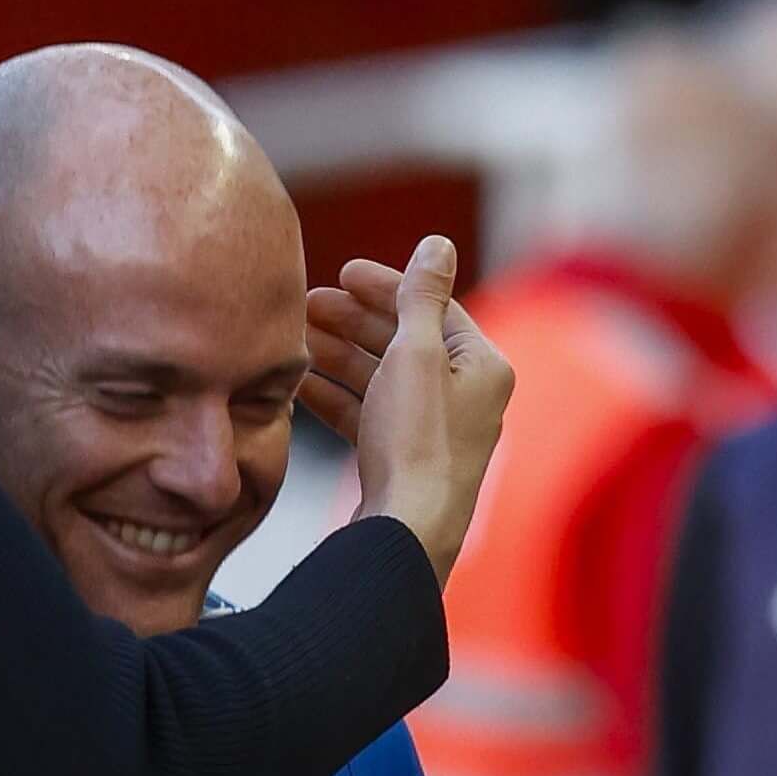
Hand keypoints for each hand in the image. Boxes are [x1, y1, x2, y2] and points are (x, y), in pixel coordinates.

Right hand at [305, 238, 512, 585]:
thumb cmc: (418, 443)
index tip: (341, 273)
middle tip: (306, 306)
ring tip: (294, 343)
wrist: (407, 531)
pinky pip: (369, 414)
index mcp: (482, 365)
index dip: (385, 286)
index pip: (432, 306)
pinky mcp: (405, 459)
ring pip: (381, 377)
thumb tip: (439, 244)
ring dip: (338, 356)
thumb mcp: (418, 354)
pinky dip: (336, 397)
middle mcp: (466, 396)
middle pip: (404, 340)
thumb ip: (422, 296)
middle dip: (352, 321)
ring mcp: (434, 430)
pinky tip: (300, 387)